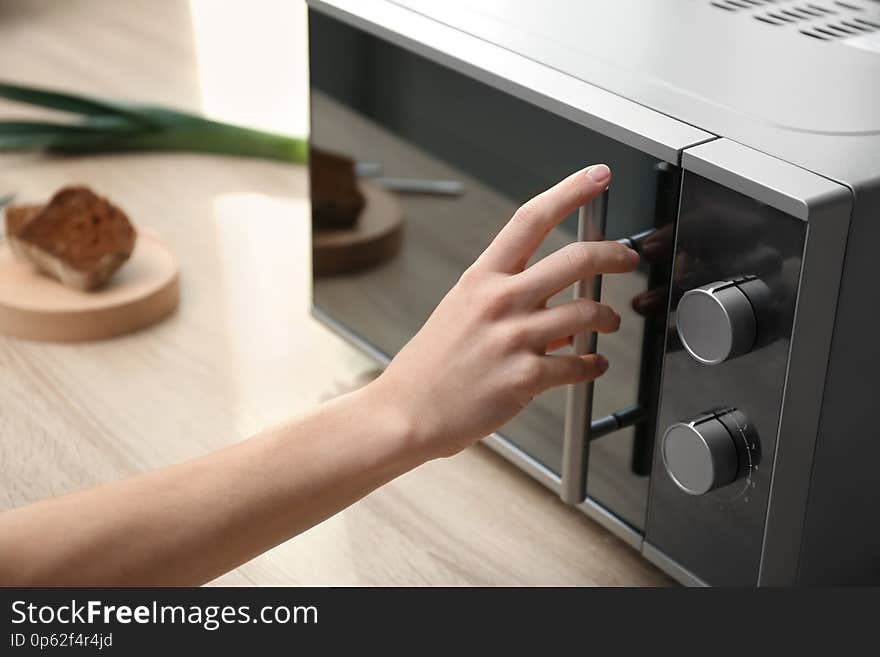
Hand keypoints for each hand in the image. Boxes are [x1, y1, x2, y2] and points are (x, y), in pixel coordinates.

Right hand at [368, 165, 639, 458]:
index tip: (597, 176)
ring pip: (587, 312)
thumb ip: (507, 303)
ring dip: (608, 317)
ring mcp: (512, 338)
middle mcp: (499, 301)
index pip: (530, 219)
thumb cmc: (429, 367)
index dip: (570, 192)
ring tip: (609, 323)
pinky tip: (593, 365)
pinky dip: (594, 365)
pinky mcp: (524, 377)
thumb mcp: (460, 314)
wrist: (404, 412)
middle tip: (625, 258)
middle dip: (613, 255)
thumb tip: (555, 306)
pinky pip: (578, 365)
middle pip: (575, 260)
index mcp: (481, 279)